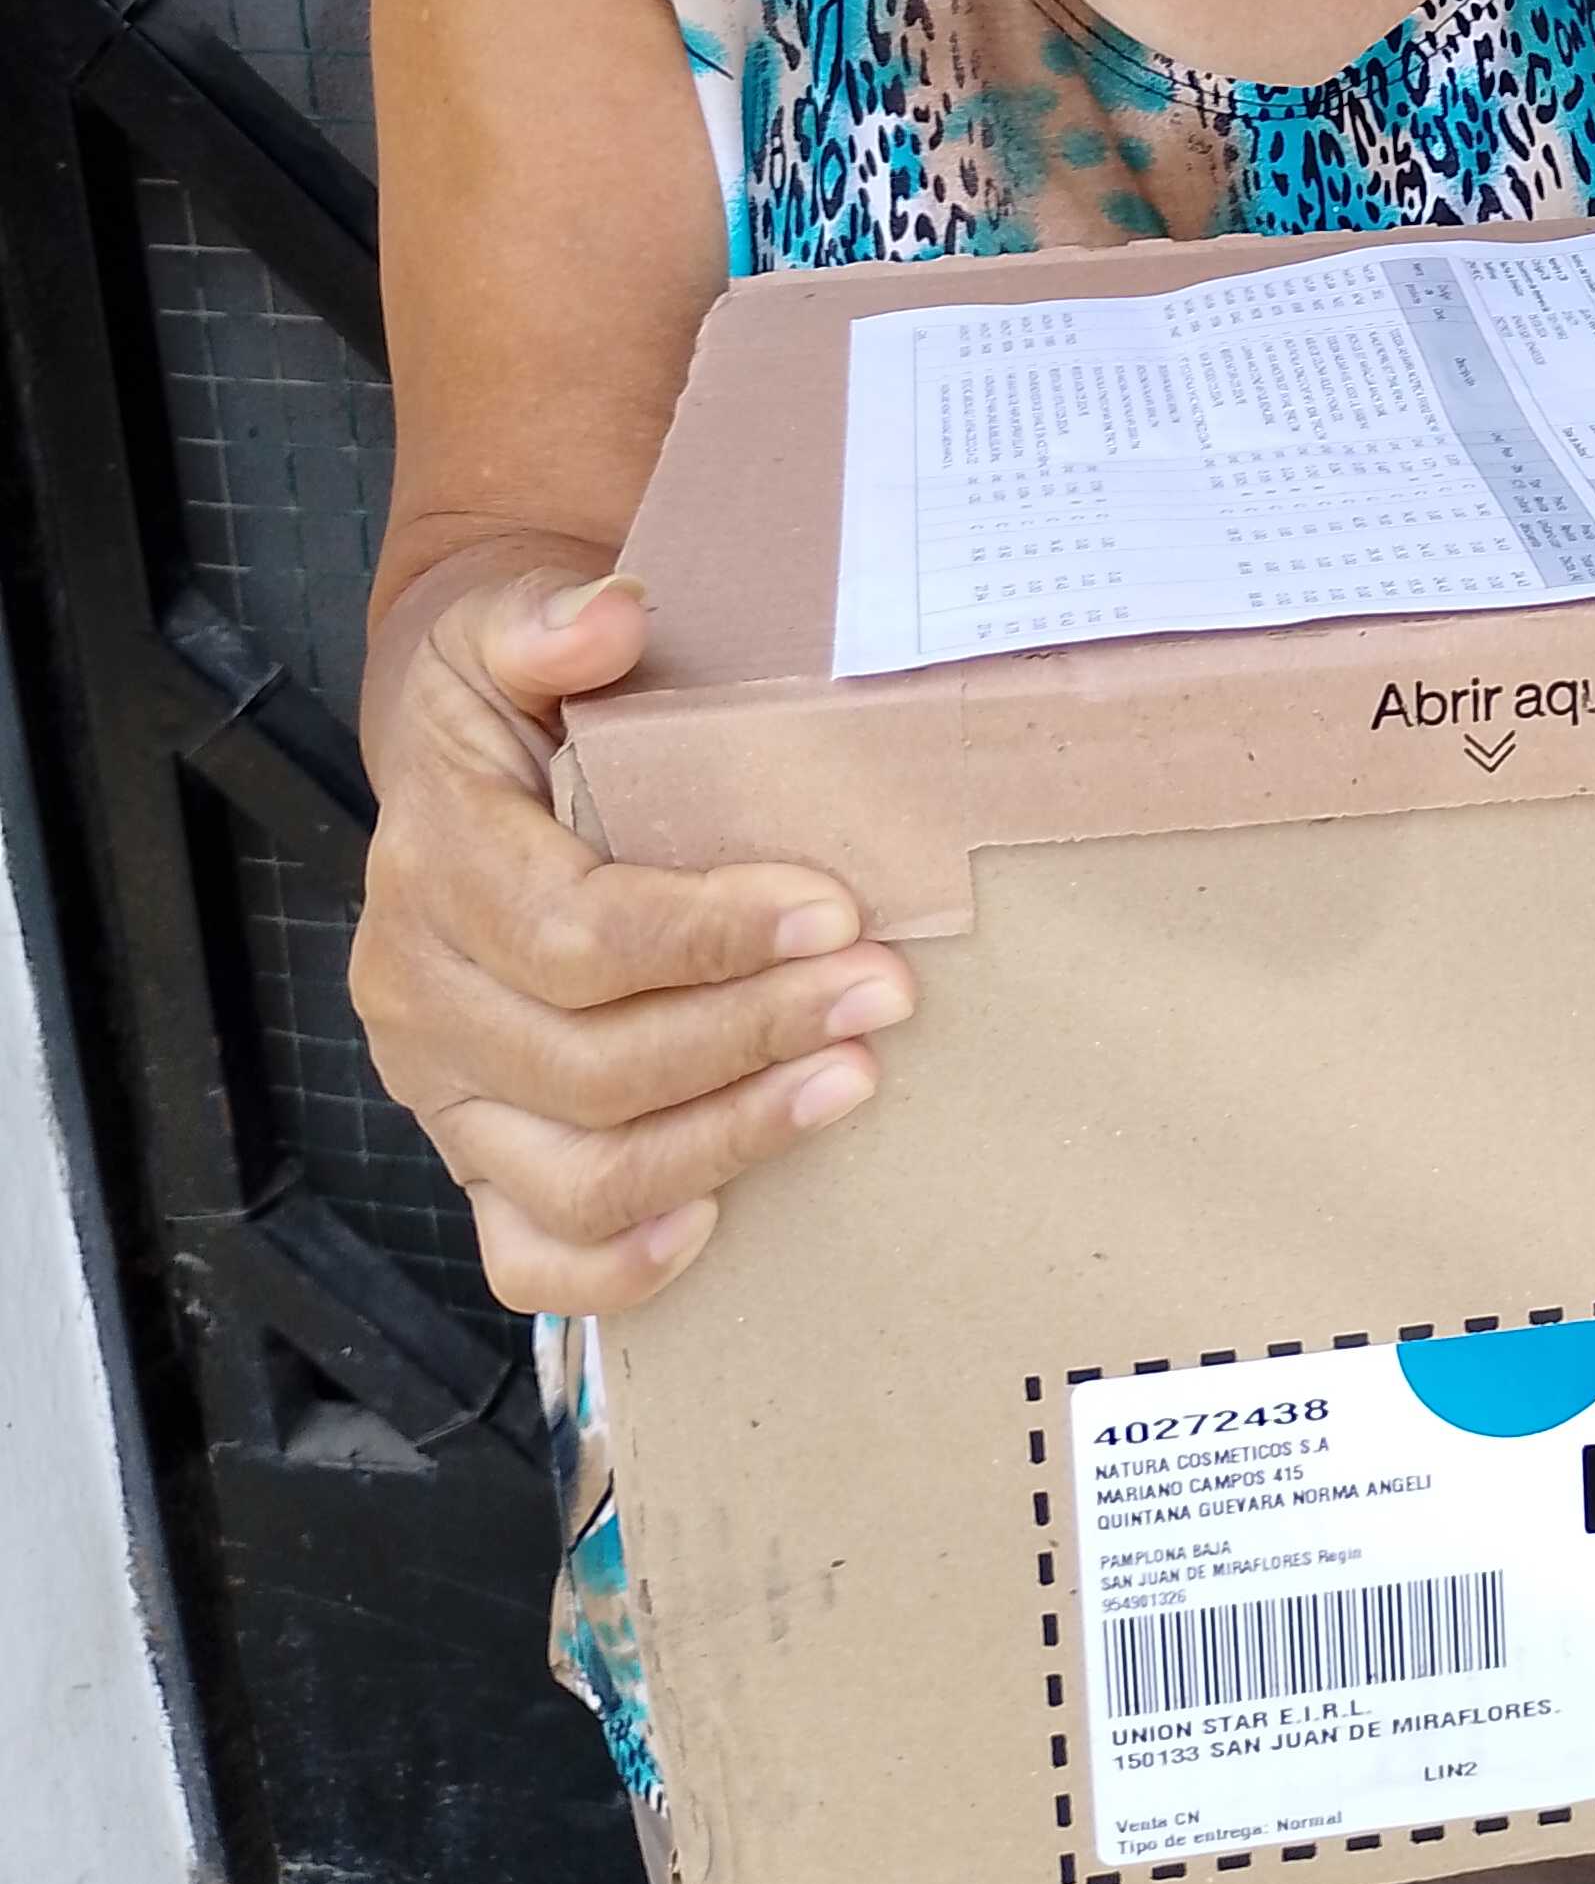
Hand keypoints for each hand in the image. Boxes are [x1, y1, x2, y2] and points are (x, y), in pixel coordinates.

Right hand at [351, 566, 916, 1311]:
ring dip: (725, 1139)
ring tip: (851, 1082)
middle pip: (589, 1063)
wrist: (463, 749)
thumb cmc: (510, 692)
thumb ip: (548, 619)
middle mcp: (419, 993)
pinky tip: (717, 1222)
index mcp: (433, 864)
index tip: (835, 912)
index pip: (574, 934)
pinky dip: (616, 1265)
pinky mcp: (473, 1149)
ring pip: (573, 1171)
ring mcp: (440, 1088)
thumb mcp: (505, 620)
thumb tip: (610, 618)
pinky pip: (525, 1249)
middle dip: (752, 1033)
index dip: (709, 936)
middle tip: (885, 993)